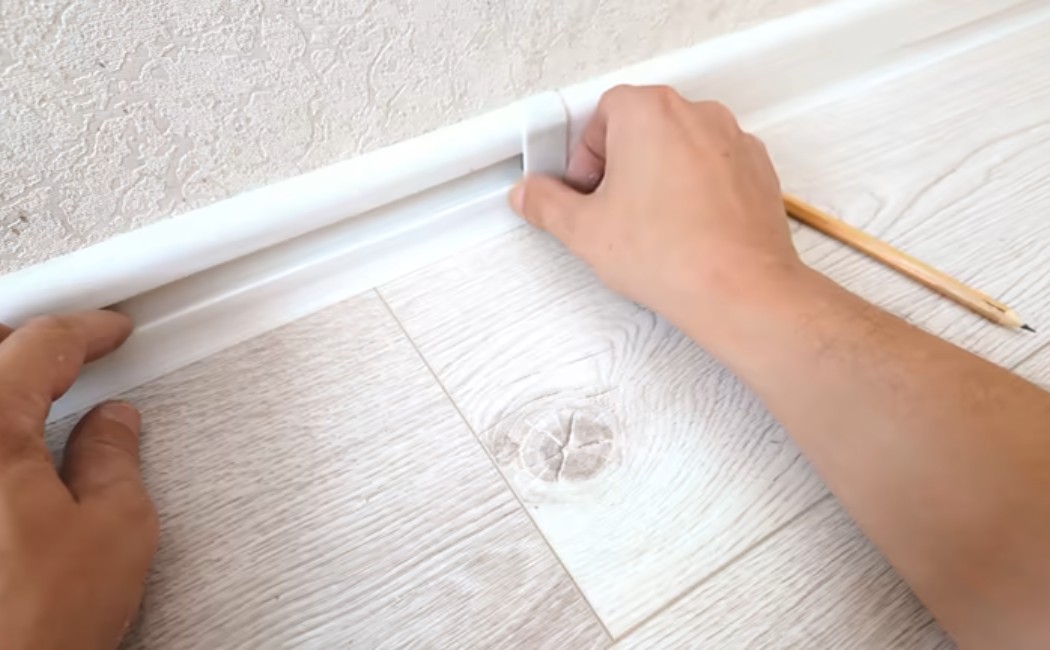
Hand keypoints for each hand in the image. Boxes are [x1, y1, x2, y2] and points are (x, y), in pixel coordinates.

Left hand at [0, 312, 156, 649]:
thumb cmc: (26, 633)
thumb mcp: (113, 532)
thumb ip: (114, 459)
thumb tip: (112, 426)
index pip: (40, 345)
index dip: (88, 331)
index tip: (111, 331)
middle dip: (22, 340)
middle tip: (67, 350)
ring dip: (0, 386)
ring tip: (33, 392)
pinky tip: (9, 457)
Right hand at [510, 85, 800, 346]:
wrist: (740, 290)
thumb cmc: (674, 255)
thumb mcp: (584, 231)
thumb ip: (547, 204)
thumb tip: (531, 196)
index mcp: (648, 113)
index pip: (601, 113)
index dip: (584, 155)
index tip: (583, 189)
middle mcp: (696, 115)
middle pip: (641, 125)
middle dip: (620, 163)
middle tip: (610, 208)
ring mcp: (733, 140)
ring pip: (680, 146)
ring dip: (659, 175)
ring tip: (649, 225)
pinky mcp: (756, 170)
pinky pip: (714, 167)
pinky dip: (696, 189)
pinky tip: (684, 230)